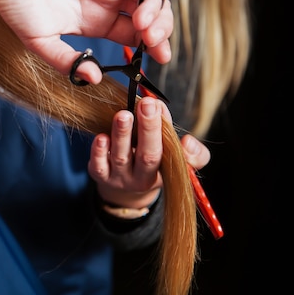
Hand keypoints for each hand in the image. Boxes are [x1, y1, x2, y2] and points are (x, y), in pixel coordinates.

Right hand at [0, 0, 183, 83]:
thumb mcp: (41, 42)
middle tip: (153, 42)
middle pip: (147, 16)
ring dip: (157, 9)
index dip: (149, 47)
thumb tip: (93, 78)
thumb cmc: (17, 4)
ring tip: (147, 24)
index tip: (157, 59)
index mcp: (95, 22)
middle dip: (158, 31)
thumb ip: (68, 61)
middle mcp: (106, 0)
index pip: (133, 36)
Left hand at [88, 97, 209, 207]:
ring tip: (123, 115)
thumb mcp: (177, 162)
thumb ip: (194, 153)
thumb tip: (187, 142)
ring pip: (121, 157)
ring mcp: (120, 177)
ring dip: (122, 135)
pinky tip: (101, 136)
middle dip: (148, 129)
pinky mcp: (101, 176)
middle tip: (146, 104)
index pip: (171, 153)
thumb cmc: (155, 165)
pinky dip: (99, 152)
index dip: (165, 128)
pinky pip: (99, 167)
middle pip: (148, 156)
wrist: (126, 190)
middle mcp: (142, 177)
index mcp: (165, 171)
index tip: (159, 104)